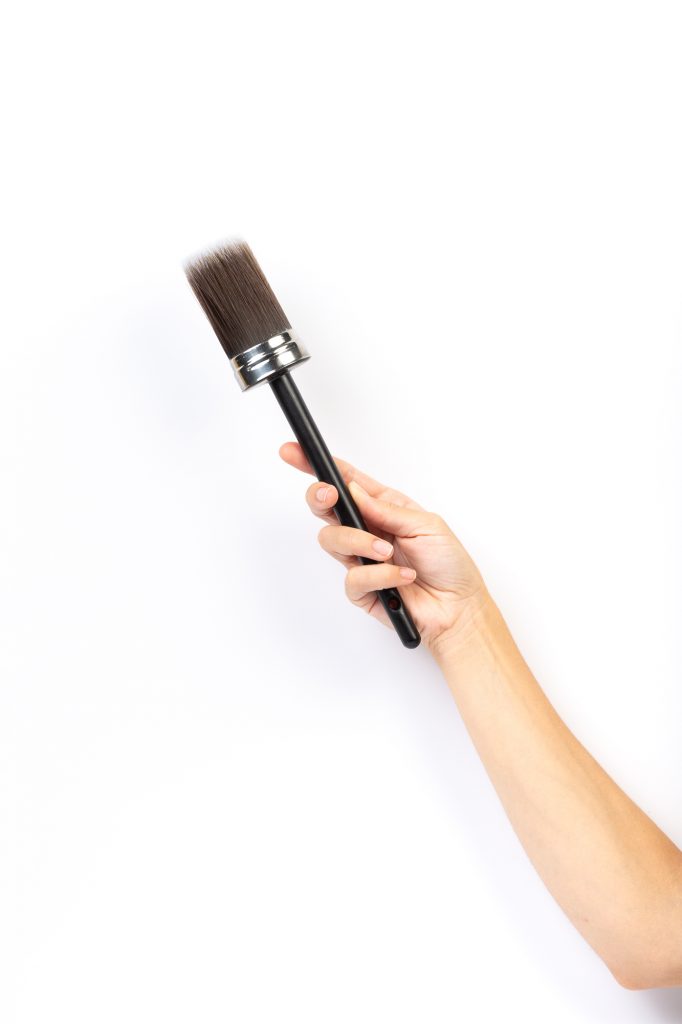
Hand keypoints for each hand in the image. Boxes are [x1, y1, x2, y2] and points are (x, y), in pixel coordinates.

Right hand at [278, 442, 491, 656]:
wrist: (458, 608)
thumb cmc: (449, 564)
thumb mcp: (427, 525)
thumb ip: (386, 509)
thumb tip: (353, 491)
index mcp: (383, 508)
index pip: (345, 482)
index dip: (318, 466)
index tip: (294, 453)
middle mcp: (367, 531)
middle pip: (326, 508)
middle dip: (320, 497)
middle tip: (329, 496)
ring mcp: (361, 560)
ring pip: (332, 540)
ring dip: (359, 542)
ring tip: (387, 551)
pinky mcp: (362, 589)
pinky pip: (353, 578)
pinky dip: (379, 575)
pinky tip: (401, 576)